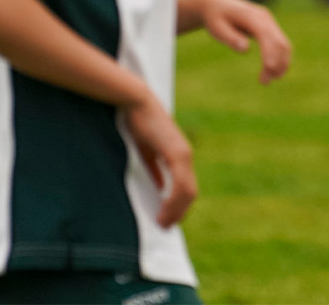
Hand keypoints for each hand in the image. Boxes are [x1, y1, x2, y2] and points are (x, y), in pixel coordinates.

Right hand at [124, 93, 197, 226]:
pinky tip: (163, 210)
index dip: (180, 206)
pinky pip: (179, 183)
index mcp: (181, 155)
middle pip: (191, 193)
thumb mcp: (148, 152)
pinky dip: (172, 200)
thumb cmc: (140, 123)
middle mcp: (187, 155)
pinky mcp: (176, 153)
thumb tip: (159, 188)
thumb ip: (156, 169)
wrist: (138, 102)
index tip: (170, 220)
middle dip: (180, 213)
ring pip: (187, 191)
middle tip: (166, 227)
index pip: (188, 187)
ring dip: (176, 210)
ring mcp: (183, 154)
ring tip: (163, 222)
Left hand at [185, 0, 292, 82]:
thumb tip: (246, 49)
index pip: (265, 35)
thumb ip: (231, 38)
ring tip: (267, 81)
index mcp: (252, 16)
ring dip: (281, 63)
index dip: (269, 52)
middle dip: (276, 63)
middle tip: (264, 82)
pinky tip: (272, 72)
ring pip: (283, 44)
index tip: (268, 69)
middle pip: (279, 41)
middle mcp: (265, 18)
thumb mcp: (217, 29)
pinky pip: (281, 44)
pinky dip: (280, 59)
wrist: (217, 5)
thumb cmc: (215, 18)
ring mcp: (269, 22)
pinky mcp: (270, 28)